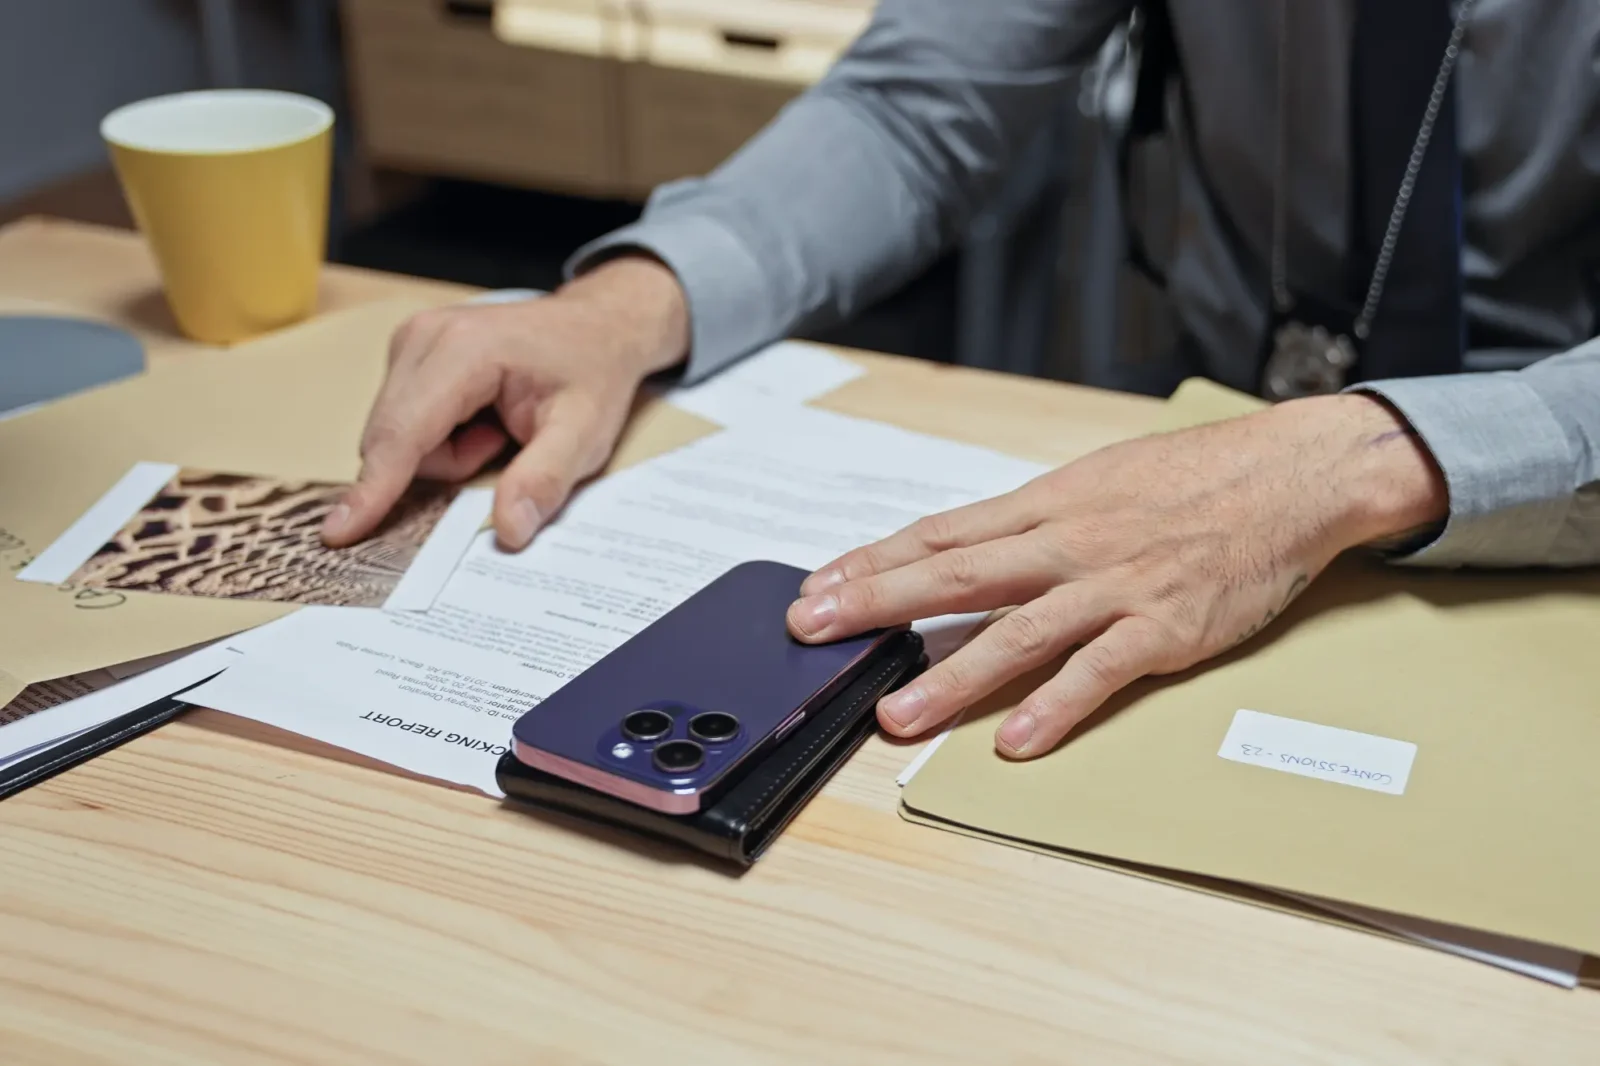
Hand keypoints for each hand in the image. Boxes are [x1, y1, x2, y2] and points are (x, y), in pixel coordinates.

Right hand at [321, 256, 689, 549]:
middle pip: (393, 439)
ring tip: (499, 426)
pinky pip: (404, 423)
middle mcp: (424, 337)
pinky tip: (483, 416)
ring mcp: (411, 340)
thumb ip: (544, 481)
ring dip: (448, 452)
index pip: (404, 433)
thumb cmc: (591, 373)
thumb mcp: (586, 434)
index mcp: (464, 350)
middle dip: (447, 464)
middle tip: (504, 441)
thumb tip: (508, 530)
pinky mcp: (409, 352)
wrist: (597, 326)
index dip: (374, 488)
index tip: (340, 531)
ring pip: (396, 436)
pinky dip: (442, 435)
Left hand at [786, 394, 1448, 757]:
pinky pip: (1100, 671)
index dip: (875, 562)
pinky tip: (1017, 738)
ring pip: (1017, 633)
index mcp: (1047, 505)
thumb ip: (1034, 519)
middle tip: (813, 629)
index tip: (821, 584)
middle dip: (877, 604)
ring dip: (952, 676)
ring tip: (898, 715)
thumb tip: (968, 544)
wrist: (1289, 473)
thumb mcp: (1098, 479)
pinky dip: (1057, 704)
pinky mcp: (1164, 627)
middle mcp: (1068, 543)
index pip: (941, 534)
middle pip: (955, 575)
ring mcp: (1114, 586)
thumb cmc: (1193, 475)